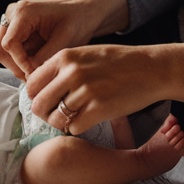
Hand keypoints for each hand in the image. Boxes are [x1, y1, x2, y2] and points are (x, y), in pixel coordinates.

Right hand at [0, 0, 128, 79]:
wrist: (86, 12)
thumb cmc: (79, 21)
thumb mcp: (64, 41)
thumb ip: (44, 59)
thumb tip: (29, 78)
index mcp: (23, 12)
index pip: (9, 45)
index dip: (21, 64)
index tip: (37, 73)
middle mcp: (13, 13)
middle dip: (17, 66)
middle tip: (36, 75)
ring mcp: (12, 20)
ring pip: (2, 52)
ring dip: (19, 64)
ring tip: (39, 67)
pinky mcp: (15, 28)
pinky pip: (10, 51)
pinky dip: (22, 60)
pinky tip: (39, 60)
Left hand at [25, 43, 183, 133]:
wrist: (152, 69)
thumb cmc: (118, 63)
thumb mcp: (85, 55)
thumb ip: (61, 68)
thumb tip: (37, 88)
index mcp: (65, 57)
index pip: (31, 84)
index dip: (37, 96)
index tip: (47, 101)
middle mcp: (72, 72)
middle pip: (39, 104)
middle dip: (45, 114)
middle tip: (57, 115)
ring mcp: (86, 91)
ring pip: (55, 119)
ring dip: (62, 123)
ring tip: (74, 118)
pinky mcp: (100, 109)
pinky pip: (73, 128)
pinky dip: (77, 128)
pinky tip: (87, 121)